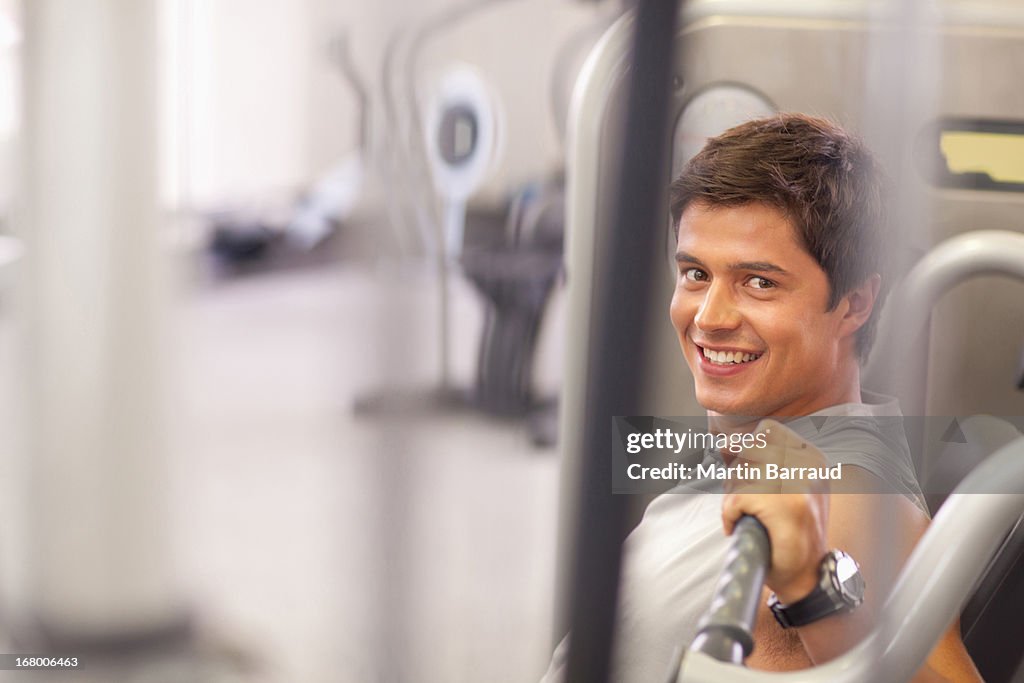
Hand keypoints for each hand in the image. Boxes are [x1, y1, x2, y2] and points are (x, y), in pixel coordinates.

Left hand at [720, 419, 829, 602]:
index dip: (749, 450)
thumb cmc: (789, 531)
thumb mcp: (783, 485)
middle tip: (751, 501)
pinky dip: (730, 516)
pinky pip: (735, 499)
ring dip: (735, 497)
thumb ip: (761, 459)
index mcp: (813, 457)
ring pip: (740, 475)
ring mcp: (798, 485)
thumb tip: (727, 443)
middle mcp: (810, 466)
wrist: (805, 576)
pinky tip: (743, 527)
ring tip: (753, 516)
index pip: (767, 430)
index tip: (750, 474)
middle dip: (739, 475)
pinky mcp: (784, 507)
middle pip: (749, 450)